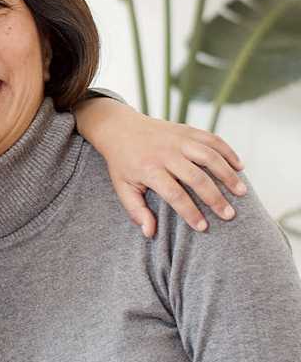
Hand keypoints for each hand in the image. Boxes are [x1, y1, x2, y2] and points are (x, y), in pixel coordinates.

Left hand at [75, 97, 244, 237]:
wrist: (119, 128)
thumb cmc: (123, 163)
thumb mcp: (122, 187)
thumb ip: (136, 210)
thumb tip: (150, 233)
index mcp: (149, 169)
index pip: (174, 195)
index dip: (190, 212)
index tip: (203, 227)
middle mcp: (166, 153)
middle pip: (196, 177)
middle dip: (215, 198)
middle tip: (229, 215)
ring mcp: (178, 139)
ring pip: (209, 156)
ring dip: (228, 174)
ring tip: (241, 192)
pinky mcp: (187, 129)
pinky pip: (212, 139)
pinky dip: (228, 152)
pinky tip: (240, 167)